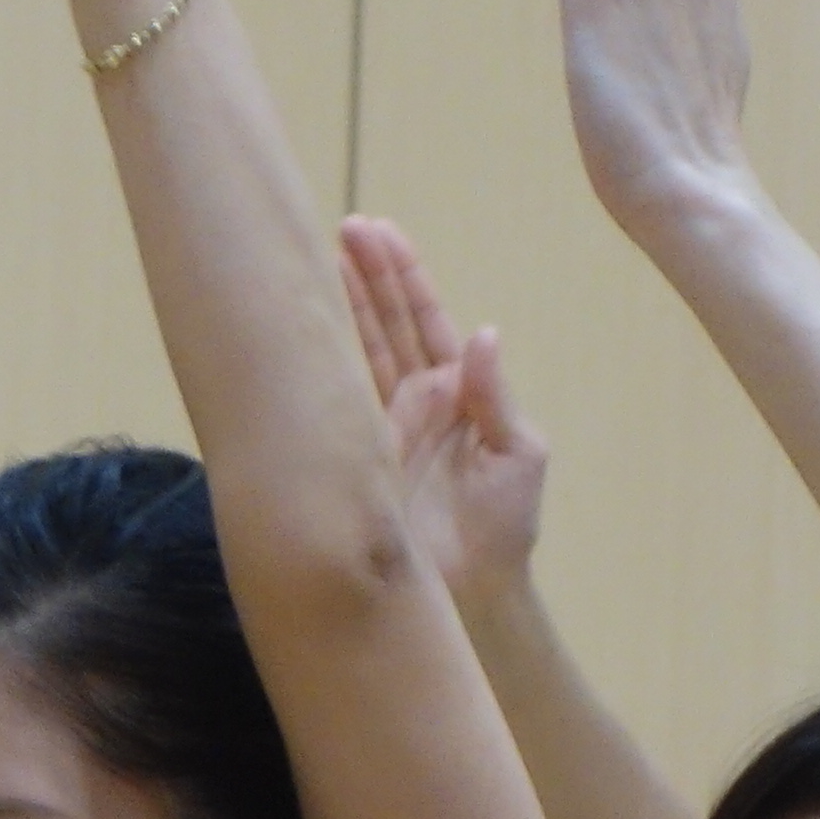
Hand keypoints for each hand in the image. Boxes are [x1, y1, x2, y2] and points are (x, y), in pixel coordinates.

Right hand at [340, 216, 547, 606]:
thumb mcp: (519, 454)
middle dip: (366, 274)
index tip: (381, 233)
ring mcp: (382, 426)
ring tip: (318, 258)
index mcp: (457, 391)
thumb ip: (494, 395)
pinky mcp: (358, 456)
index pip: (425, 321)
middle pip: (385, 324)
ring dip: (340, 306)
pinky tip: (300, 331)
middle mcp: (416, 400)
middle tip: (343, 227)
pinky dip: (318, 366)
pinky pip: (335, 403)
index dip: (404, 277)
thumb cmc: (507, 525)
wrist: (475, 591)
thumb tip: (481, 333)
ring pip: (356, 353)